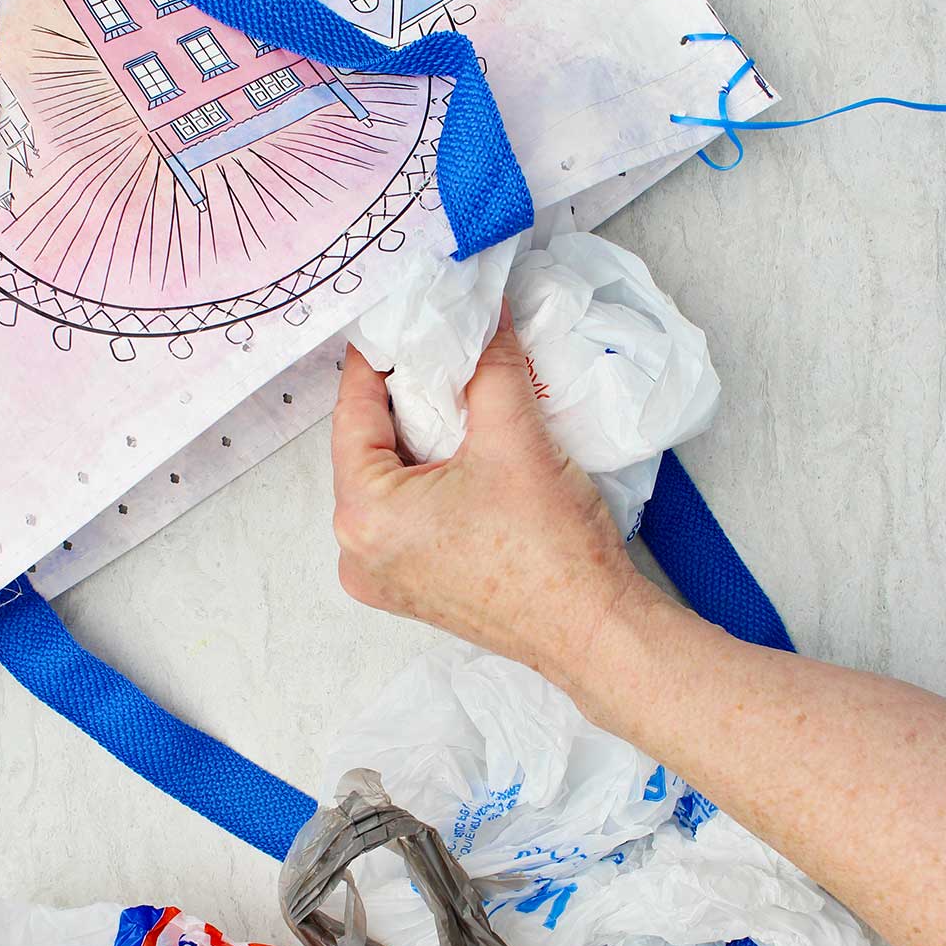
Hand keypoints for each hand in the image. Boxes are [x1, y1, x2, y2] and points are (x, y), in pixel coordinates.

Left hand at [331, 305, 641, 689]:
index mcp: (364, 516)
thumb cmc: (551, 553)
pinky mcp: (414, 590)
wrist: (592, 630)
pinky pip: (407, 517)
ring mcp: (384, 578)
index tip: (397, 321)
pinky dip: (430, 482)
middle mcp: (357, 553)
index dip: (378, 360)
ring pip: (389, 483)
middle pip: (368, 449)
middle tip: (438, 354)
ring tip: (460, 402)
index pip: (353, 413)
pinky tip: (466, 457)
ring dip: (421, 442)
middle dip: (405, 400)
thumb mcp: (515, 438)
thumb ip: (491, 365)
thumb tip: (485, 316)